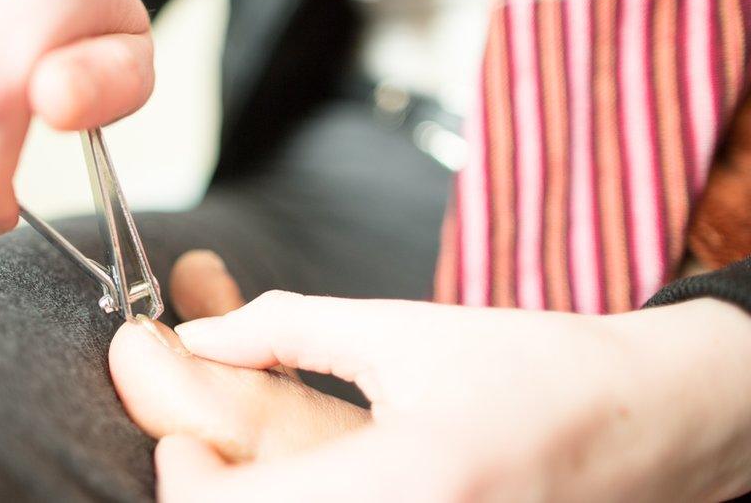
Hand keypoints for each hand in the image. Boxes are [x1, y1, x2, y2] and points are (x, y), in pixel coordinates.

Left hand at [156, 293, 750, 501]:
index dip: (184, 472)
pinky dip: (290, 478)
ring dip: (244, 473)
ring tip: (223, 421)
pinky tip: (279, 437)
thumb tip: (198, 332)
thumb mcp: (404, 333)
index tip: (176, 426)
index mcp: (401, 489)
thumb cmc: (540, 374)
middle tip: (183, 414)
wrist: (640, 425)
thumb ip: (287, 329)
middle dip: (205, 466)